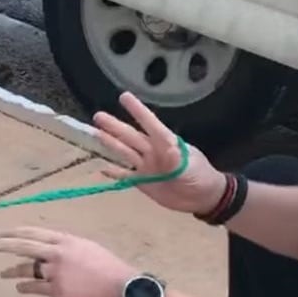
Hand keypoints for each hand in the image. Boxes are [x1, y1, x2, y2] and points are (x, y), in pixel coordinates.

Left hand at [0, 226, 136, 296]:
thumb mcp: (88, 248)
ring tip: (2, 274)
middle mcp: (58, 253)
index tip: (0, 233)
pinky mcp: (58, 290)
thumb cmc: (110, 268)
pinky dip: (24, 287)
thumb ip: (67, 247)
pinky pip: (34, 287)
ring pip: (26, 269)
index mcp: (66, 240)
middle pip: (22, 246)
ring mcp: (56, 272)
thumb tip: (50, 249)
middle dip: (1, 245)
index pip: (33, 233)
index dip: (14, 232)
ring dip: (11, 271)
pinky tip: (19, 288)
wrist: (125, 288)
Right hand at [94, 91, 224, 214]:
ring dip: (110, 143)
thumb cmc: (201, 178)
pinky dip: (114, 171)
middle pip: (130, 137)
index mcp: (166, 144)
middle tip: (98, 116)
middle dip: (114, 126)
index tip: (124, 97)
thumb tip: (169, 150)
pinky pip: (124, 175)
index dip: (137, 111)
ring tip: (95, 133)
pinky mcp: (141, 182)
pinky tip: (101, 166)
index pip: (150, 124)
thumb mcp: (191, 168)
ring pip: (124, 152)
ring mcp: (145, 166)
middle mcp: (153, 151)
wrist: (202, 199)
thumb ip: (178, 161)